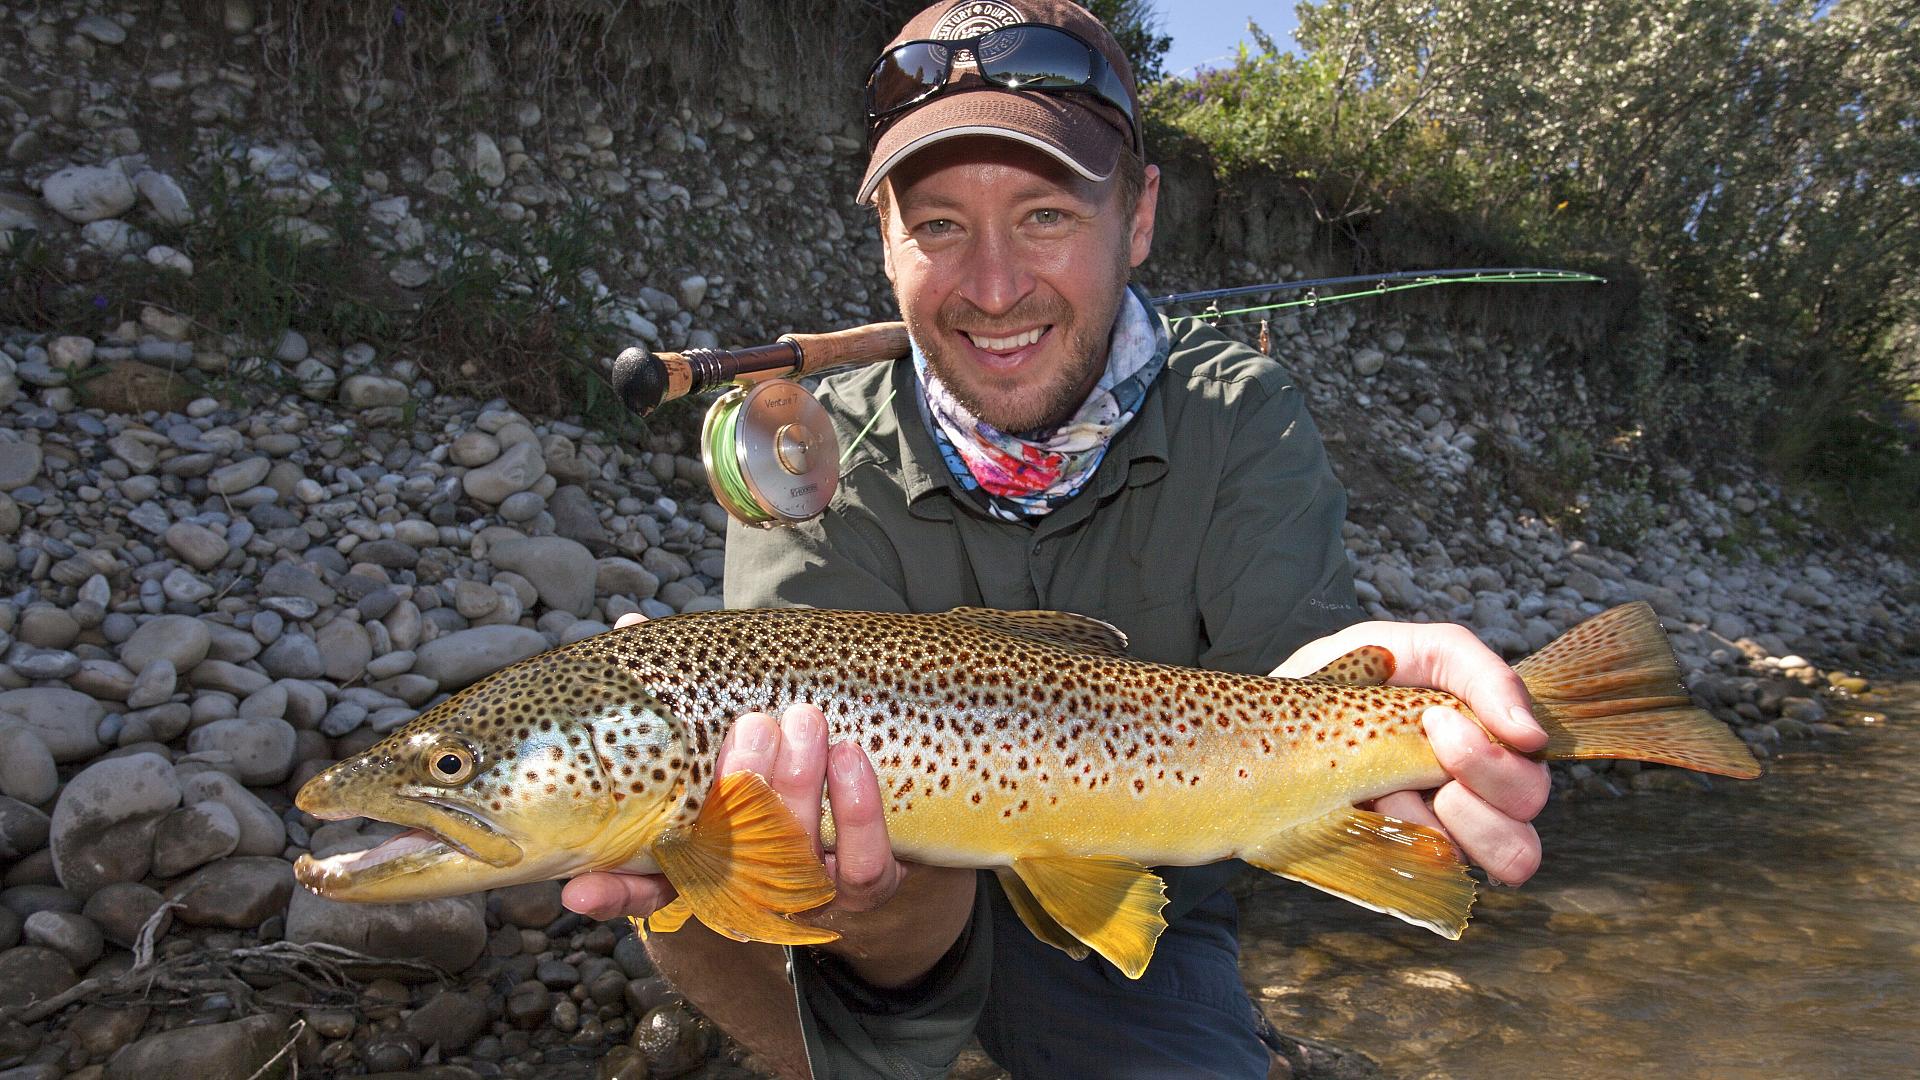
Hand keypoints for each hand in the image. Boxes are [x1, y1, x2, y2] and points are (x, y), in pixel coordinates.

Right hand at [564, 617, 974, 985]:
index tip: (580, 885)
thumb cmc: (771, 752)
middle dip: (741, 790)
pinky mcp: (863, 888)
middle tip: (755, 724)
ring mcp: (804, 891)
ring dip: (798, 787)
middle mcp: (746, 885)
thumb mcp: (721, 723)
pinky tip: (851, 756)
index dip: (612, 892)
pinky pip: (863, 869)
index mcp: (698, 857)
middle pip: (732, 862)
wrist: (867, 798)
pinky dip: (858, 812)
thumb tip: (630, 624)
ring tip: (804, 719)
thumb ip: (677, 687)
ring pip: (795, 859)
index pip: (643, 887)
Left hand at [1271, 621, 1550, 885]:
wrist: (1257, 730)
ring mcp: (1450, 830)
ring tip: (1391, 790)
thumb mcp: (1398, 647)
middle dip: (1480, 771)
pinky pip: (1440, 876)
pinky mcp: (1412, 863)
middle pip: (1531, 801)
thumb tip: (1532, 735)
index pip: (1538, 756)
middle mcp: (1481, 785)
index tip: (1438, 720)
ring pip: (1512, 853)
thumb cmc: (1336, 680)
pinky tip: (1367, 818)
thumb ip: (1475, 670)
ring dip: (1452, 821)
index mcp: (1485, 732)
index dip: (1500, 750)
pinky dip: (1405, 846)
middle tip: (1417, 740)